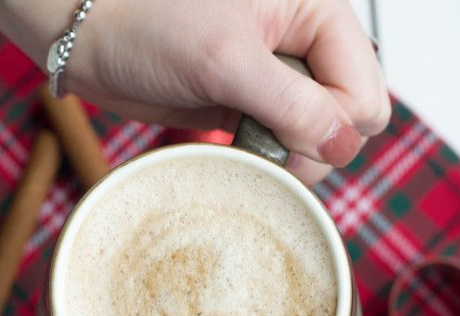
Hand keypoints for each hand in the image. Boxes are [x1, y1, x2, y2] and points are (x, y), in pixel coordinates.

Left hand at [0, 0, 390, 183]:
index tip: (296, 144)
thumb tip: (343, 145)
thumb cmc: (147, 22)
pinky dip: (269, 157)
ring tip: (250, 145)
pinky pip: (281, 143)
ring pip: (317, 134)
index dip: (339, 124)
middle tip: (274, 146)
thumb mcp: (227, 59)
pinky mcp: (249, 106)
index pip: (365, 86)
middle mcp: (301, 45)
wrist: (94, 40)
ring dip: (292, 153)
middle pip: (350, 115)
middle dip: (320, 142)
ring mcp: (275, 80)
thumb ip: (293, 104)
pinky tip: (242, 150)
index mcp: (314, 11)